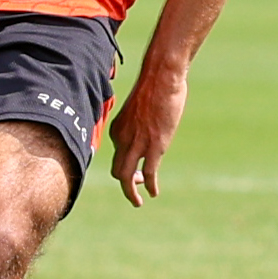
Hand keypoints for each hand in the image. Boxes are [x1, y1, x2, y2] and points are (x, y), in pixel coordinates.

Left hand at [107, 60, 189, 207]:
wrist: (161, 77)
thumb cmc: (154, 88)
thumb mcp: (139, 108)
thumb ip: (138, 122)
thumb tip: (146, 125)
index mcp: (118, 129)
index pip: (117, 155)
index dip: (126, 166)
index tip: (137, 171)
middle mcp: (122, 139)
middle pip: (116, 171)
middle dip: (124, 185)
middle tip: (134, 191)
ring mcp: (137, 144)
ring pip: (126, 178)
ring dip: (131, 193)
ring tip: (139, 201)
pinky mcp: (154, 146)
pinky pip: (148, 174)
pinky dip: (150, 186)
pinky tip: (154, 193)